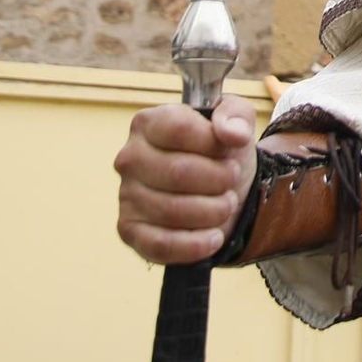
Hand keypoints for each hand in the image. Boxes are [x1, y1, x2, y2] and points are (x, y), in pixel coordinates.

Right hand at [114, 94, 257, 263]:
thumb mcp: (235, 121)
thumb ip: (236, 116)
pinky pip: (160, 244)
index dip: (214, 145)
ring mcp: (125, 195)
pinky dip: (194, 245)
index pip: (179, 129)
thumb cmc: (219, 150)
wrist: (217, 188)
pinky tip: (214, 237)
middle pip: (178, 172)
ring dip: (213, 211)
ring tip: (226, 204)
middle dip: (218, 180)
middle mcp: (129, 158)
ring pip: (172, 210)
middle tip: (232, 181)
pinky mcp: (129, 231)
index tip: (230, 152)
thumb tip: (232, 134)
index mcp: (148, 123)